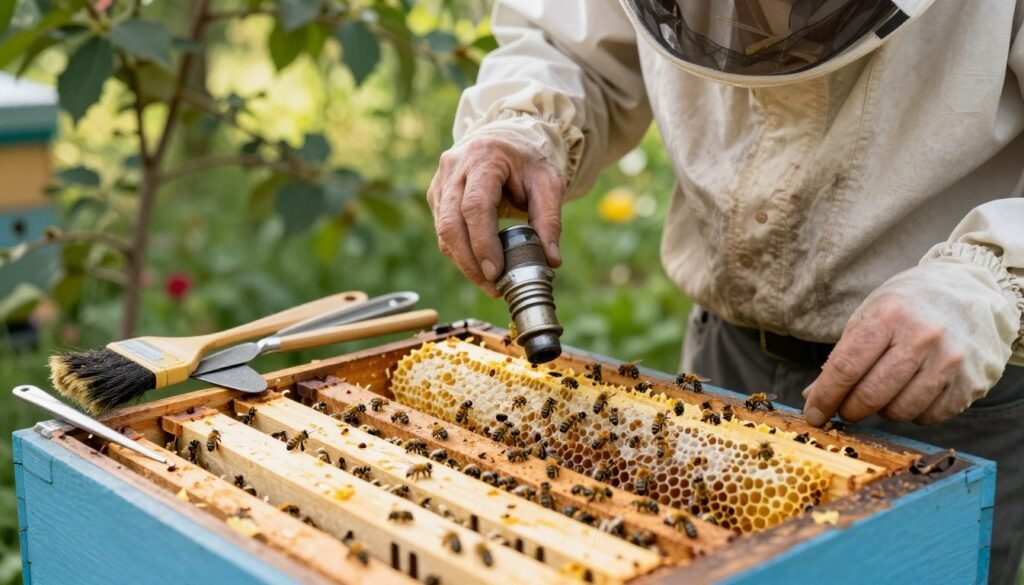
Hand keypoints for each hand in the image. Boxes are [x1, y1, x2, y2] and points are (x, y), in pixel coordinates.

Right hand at [427, 135, 563, 296]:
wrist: (506, 138)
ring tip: (490, 283)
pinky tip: (480, 266)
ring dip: (464, 262)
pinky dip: (460, 252)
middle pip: (451, 223)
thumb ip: (550, 219)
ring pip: (443, 231)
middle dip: (470, 261)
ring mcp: (440, 181)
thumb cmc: (529, 160)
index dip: (482, 243)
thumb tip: (551, 260)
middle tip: (492, 287)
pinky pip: (443, 230)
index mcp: (483, 157)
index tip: (496, 272)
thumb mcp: (548, 182)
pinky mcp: (437, 195)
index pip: (475, 207)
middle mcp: (454, 167)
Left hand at [803, 291, 994, 425]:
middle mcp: (922, 337)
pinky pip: (928, 417)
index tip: (814, 415)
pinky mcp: (970, 382)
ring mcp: (950, 361)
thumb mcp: (870, 316)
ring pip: (900, 412)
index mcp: (889, 316)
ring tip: (884, 392)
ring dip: (883, 411)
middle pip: (871, 395)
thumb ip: (842, 357)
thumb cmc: (909, 306)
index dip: (825, 397)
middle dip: (850, 410)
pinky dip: (913, 413)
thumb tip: (814, 397)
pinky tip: (913, 392)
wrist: (970, 290)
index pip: (846, 368)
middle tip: (846, 409)